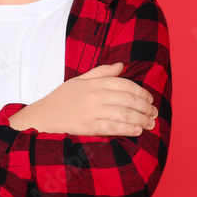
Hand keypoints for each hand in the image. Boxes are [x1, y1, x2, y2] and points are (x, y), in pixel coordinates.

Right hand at [8, 62, 157, 136]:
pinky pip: (113, 128)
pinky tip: (138, 130)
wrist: (42, 117)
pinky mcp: (88, 127)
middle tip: (153, 113)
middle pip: (128, 99)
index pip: (124, 84)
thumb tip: (122, 66)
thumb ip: (102, 73)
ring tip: (150, 123)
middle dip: (145, 107)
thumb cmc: (62, 99)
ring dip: (141, 119)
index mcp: (93, 83)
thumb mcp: (79, 80)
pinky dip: (128, 129)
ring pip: (124, 114)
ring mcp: (91, 112)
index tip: (149, 99)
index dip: (141, 92)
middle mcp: (94, 95)